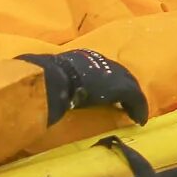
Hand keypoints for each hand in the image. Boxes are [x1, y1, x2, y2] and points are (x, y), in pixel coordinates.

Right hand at [22, 49, 149, 125]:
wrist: (52, 78)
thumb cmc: (44, 76)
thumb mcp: (50, 74)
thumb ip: (52, 77)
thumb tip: (37, 80)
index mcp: (83, 57)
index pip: (100, 68)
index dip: (106, 80)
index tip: (106, 91)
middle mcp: (101, 61)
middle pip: (120, 73)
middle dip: (125, 87)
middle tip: (126, 102)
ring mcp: (113, 73)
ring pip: (130, 85)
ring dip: (132, 99)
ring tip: (133, 111)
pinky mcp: (121, 88)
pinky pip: (135, 99)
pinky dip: (138, 109)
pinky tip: (139, 120)